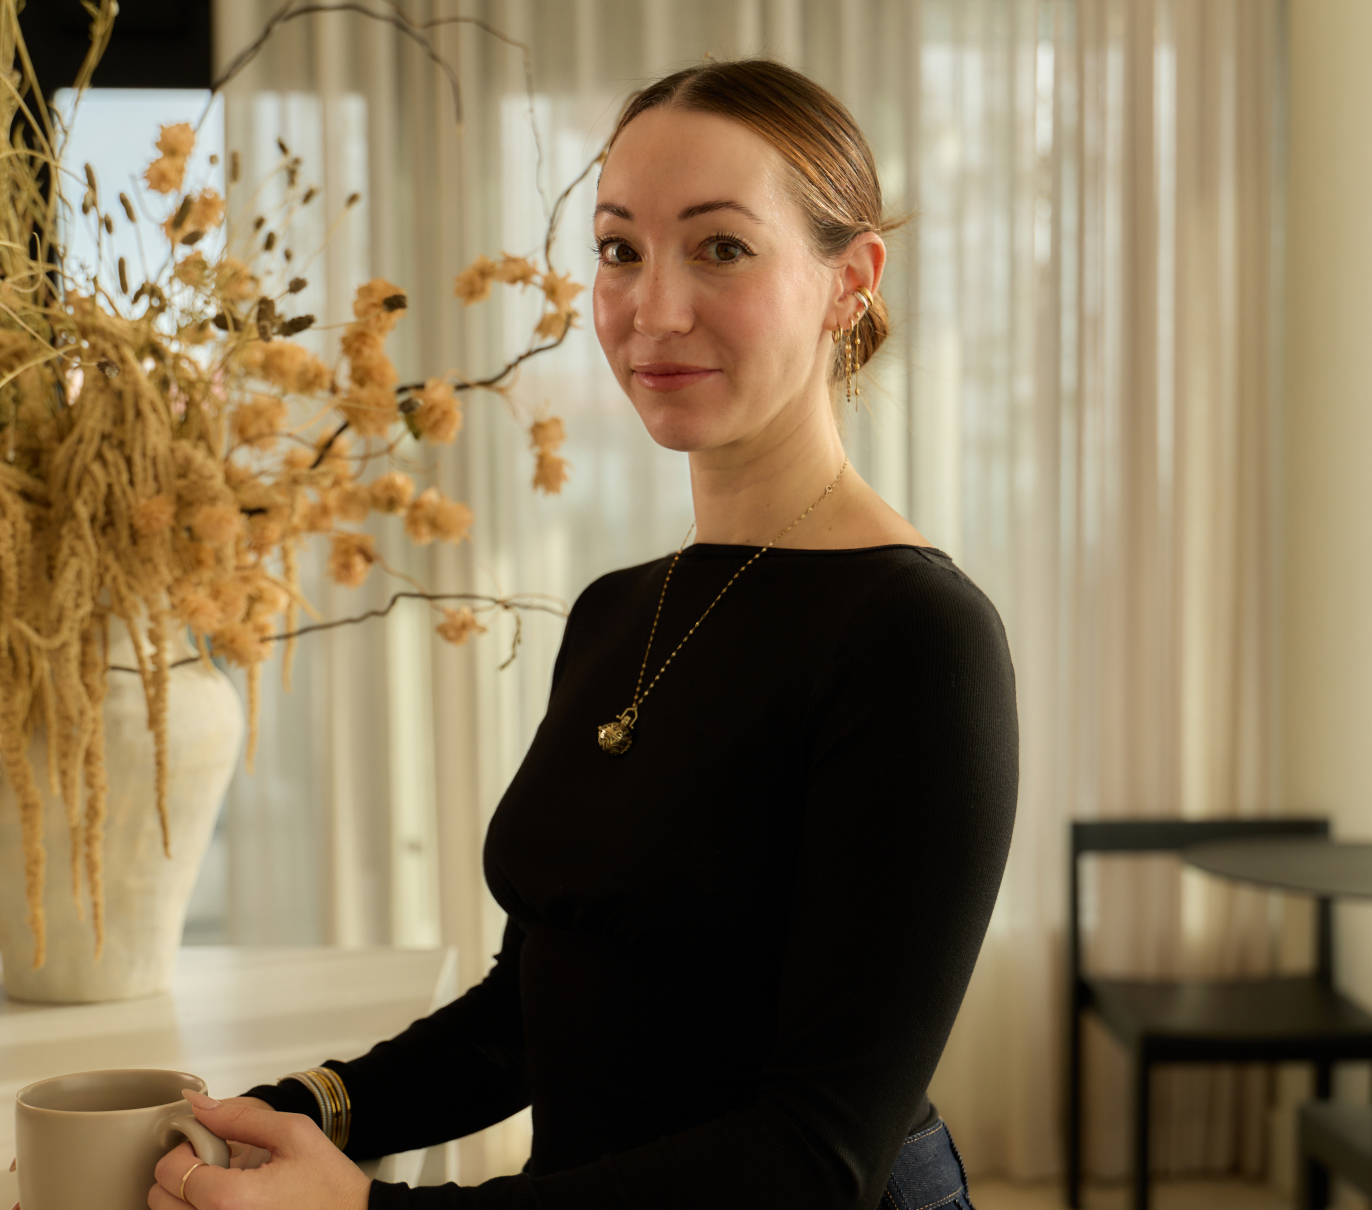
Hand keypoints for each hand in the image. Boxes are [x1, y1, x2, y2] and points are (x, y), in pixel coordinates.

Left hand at [149, 1090, 369, 1209]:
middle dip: (182, 1176)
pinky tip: (229, 1205)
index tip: (209, 1146)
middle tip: (216, 1166)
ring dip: (186, 1200)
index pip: (169, 1172)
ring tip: (223, 1188)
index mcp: (232, 1200)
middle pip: (159, 1202)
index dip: (186, 1150)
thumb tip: (199, 1106)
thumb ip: (240, 1117)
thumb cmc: (330, 1186)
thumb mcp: (294, 1134)